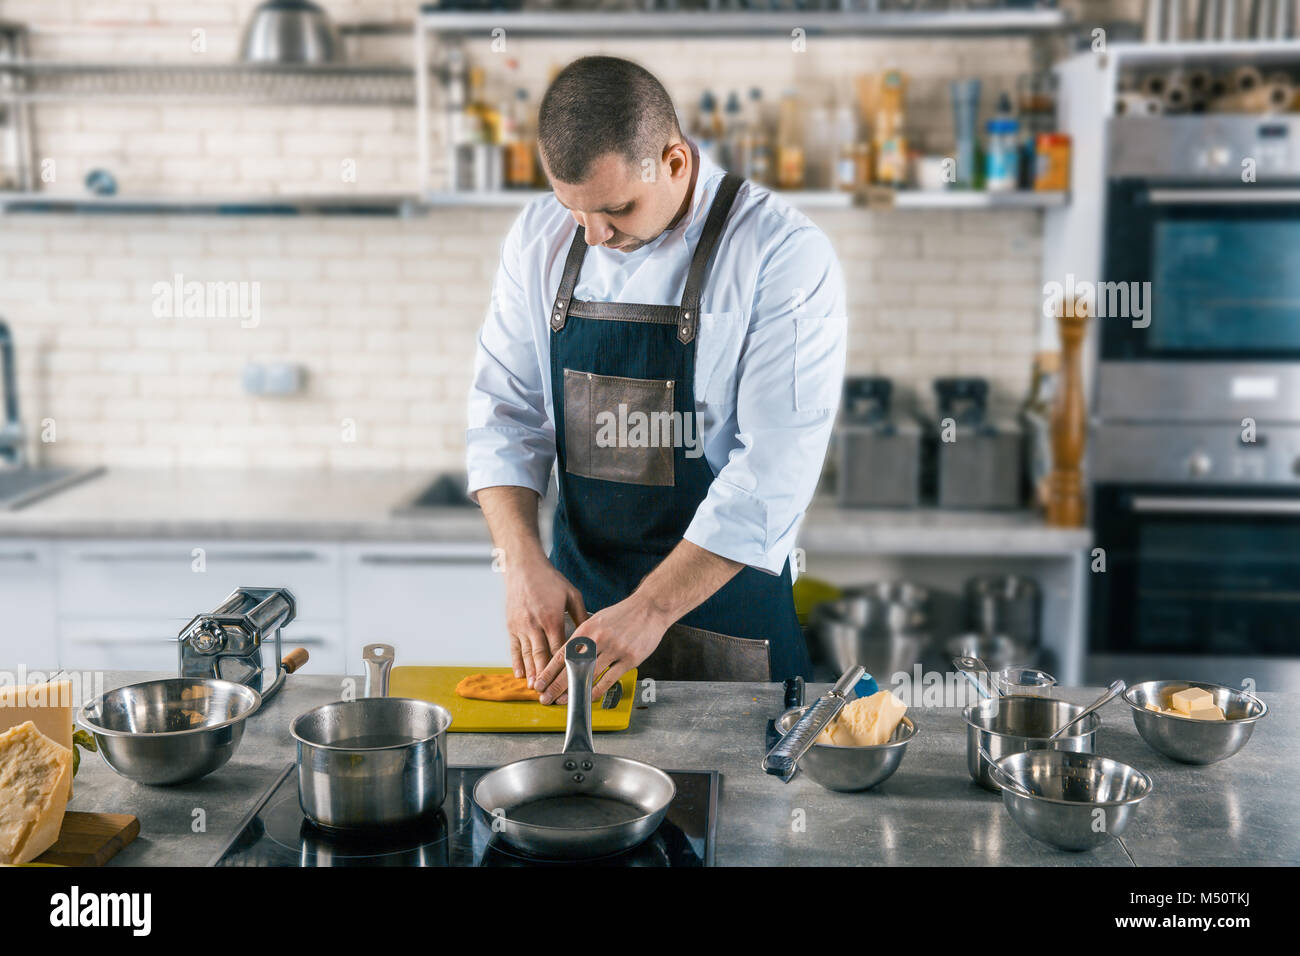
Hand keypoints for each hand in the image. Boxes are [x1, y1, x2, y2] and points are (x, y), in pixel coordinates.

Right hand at [504, 552, 587, 687]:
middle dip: (546, 678)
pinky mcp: (511, 625)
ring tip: (535, 689)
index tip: (569, 681)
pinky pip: (513, 648)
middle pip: (541, 657)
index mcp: (552, 618)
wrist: (523, 566)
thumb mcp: (571, 594)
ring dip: (531, 674)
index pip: (560, 650)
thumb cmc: (548, 579)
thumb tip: (592, 632)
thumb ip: (581, 615)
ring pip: (526, 655)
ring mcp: (521, 626)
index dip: (564, 668)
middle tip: (549, 694)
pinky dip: (516, 663)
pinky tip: (520, 675)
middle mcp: (535, 625)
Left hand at [534, 594, 668, 704]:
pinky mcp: (629, 659)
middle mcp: (599, 639)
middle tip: (546, 697)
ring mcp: (615, 650)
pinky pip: (610, 679)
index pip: (563, 654)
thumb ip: (583, 638)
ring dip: (574, 691)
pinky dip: (598, 690)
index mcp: (587, 629)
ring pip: (590, 675)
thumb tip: (567, 657)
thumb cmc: (623, 615)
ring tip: (564, 701)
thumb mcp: (597, 620)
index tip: (540, 683)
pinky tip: (589, 697)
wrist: (649, 608)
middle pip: (573, 667)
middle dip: (556, 685)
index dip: (549, 671)